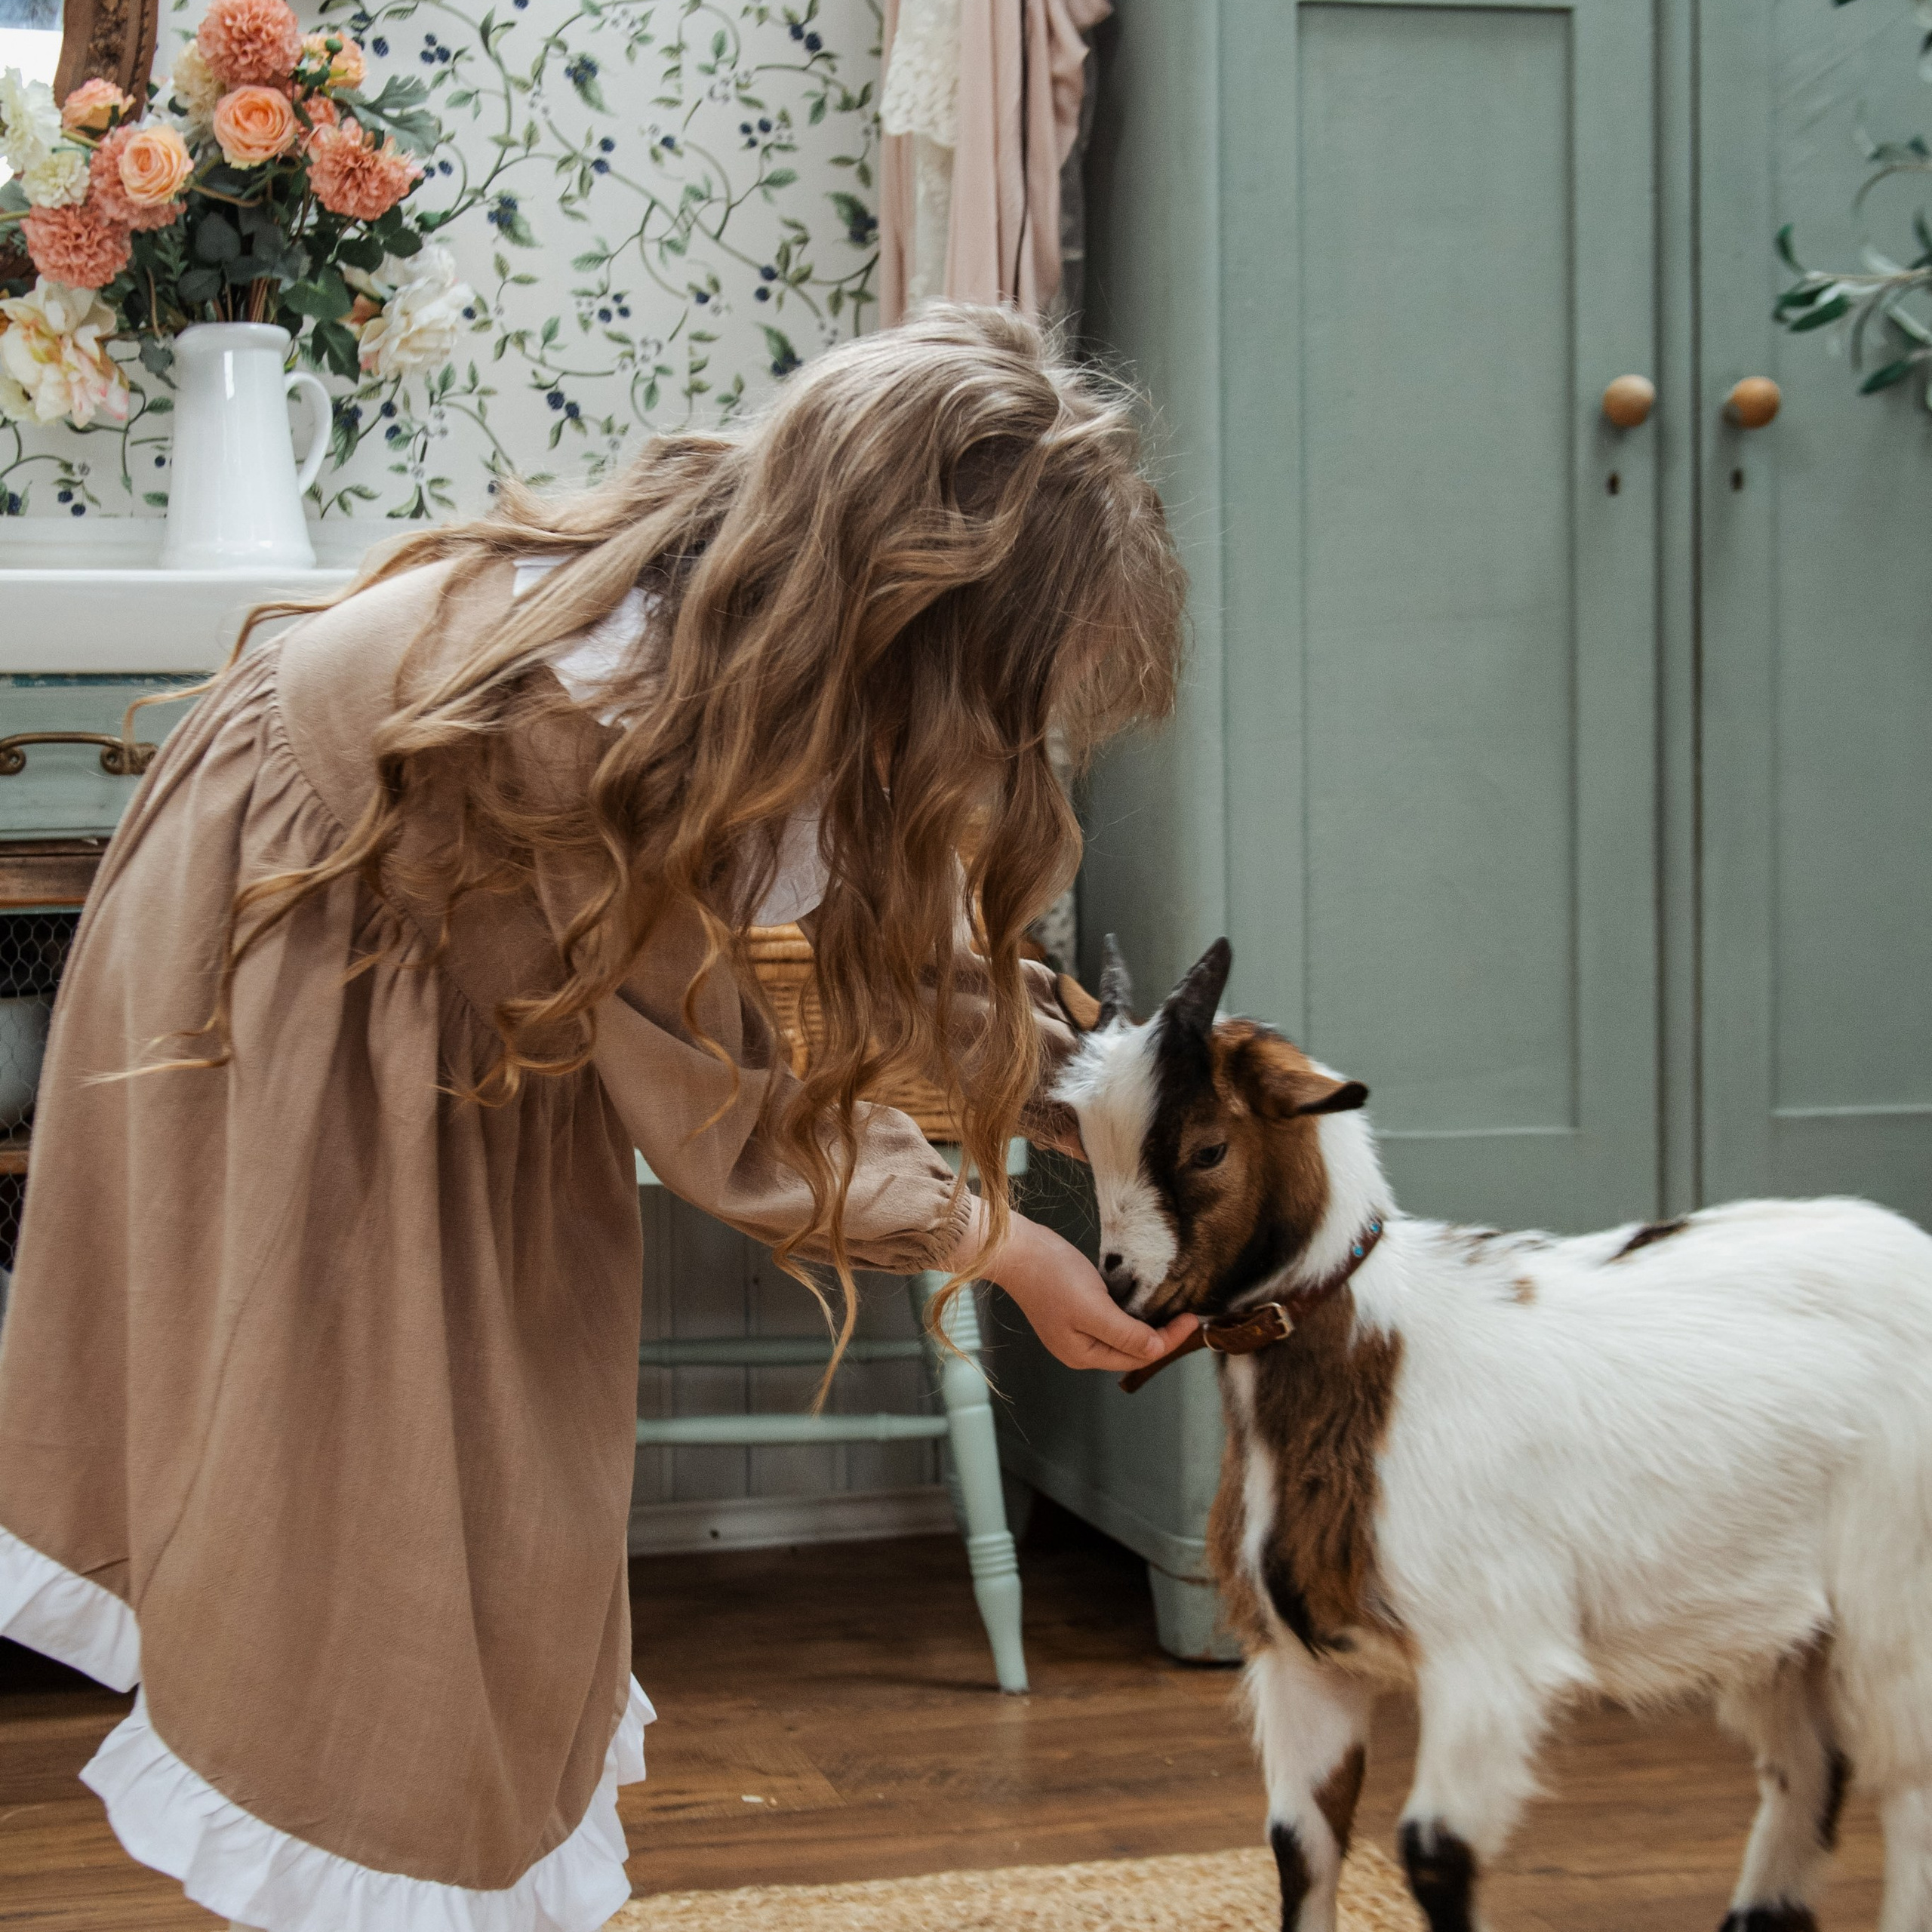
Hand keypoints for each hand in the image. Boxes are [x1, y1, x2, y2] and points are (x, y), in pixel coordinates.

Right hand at [963, 1207, 1197, 1372]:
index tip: (1192, 1320)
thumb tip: (1156, 1350)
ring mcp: (1075, 1329)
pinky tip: (1143, 1300)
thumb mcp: (1093, 1307)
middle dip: (1161, 1335)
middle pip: (1131, 1349)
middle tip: (1187, 1314)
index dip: (1168, 1340)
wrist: (1014, 1248)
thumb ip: (1125, 1333)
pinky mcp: (1074, 1309)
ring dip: (1147, 1324)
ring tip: (1171, 1309)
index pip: (1138, 1356)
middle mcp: (1080, 1348)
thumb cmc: (1051, 1275)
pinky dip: (1131, 1312)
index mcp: (1084, 1354)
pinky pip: (1111, 1319)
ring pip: (1123, 1334)